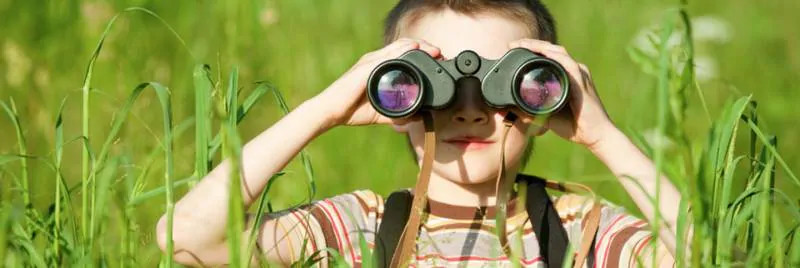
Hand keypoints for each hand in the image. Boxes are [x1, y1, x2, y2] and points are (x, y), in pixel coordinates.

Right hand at [310, 38, 440, 128]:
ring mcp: (371, 62)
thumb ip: (398, 114)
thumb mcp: (382, 112)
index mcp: (379, 68)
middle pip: (404, 46)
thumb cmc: (352, 110)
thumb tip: (417, 118)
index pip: (403, 54)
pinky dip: (402, 51)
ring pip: (399, 47)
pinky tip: (415, 49)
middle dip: (424, 48)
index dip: (422, 53)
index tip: (437, 60)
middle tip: (440, 55)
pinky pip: (387, 55)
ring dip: (418, 46)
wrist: (331, 112)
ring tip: (433, 51)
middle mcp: (375, 61)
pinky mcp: (366, 67)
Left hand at [508, 39, 615, 149]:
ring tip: (522, 44)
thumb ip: (531, 112)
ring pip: (558, 52)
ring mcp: (580, 74)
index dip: (532, 50)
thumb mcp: (547, 116)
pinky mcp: (582, 81)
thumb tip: (511, 109)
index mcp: (568, 76)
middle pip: (552, 50)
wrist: (597, 136)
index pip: (549, 57)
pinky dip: (553, 57)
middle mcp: (575, 71)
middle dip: (532, 44)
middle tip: (513, 44)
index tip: (513, 49)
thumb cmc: (576, 127)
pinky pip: (567, 64)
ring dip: (539, 46)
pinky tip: (541, 52)